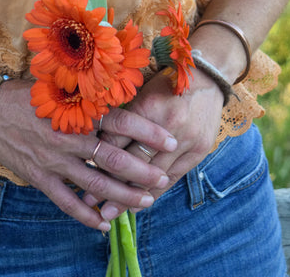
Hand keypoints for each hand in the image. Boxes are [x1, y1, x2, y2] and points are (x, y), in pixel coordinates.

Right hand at [0, 78, 177, 229]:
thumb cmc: (30, 94)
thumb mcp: (63, 88)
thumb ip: (90, 99)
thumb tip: (123, 100)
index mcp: (79, 111)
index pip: (122, 122)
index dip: (148, 133)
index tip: (170, 140)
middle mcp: (70, 136)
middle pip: (114, 159)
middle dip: (142, 171)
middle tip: (162, 178)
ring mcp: (54, 160)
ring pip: (96, 184)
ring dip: (123, 196)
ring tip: (144, 202)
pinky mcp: (39, 177)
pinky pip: (66, 202)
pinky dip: (86, 215)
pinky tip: (102, 224)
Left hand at [82, 69, 224, 221]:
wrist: (209, 78)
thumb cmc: (167, 84)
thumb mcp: (141, 92)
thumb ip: (122, 117)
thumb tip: (94, 141)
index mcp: (148, 106)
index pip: (117, 139)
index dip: (98, 158)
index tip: (80, 175)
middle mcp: (167, 125)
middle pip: (134, 162)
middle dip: (110, 184)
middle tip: (90, 201)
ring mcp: (186, 140)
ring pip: (153, 176)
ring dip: (130, 197)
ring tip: (110, 212)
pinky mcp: (199, 151)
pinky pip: (173, 178)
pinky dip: (154, 193)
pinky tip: (138, 206)